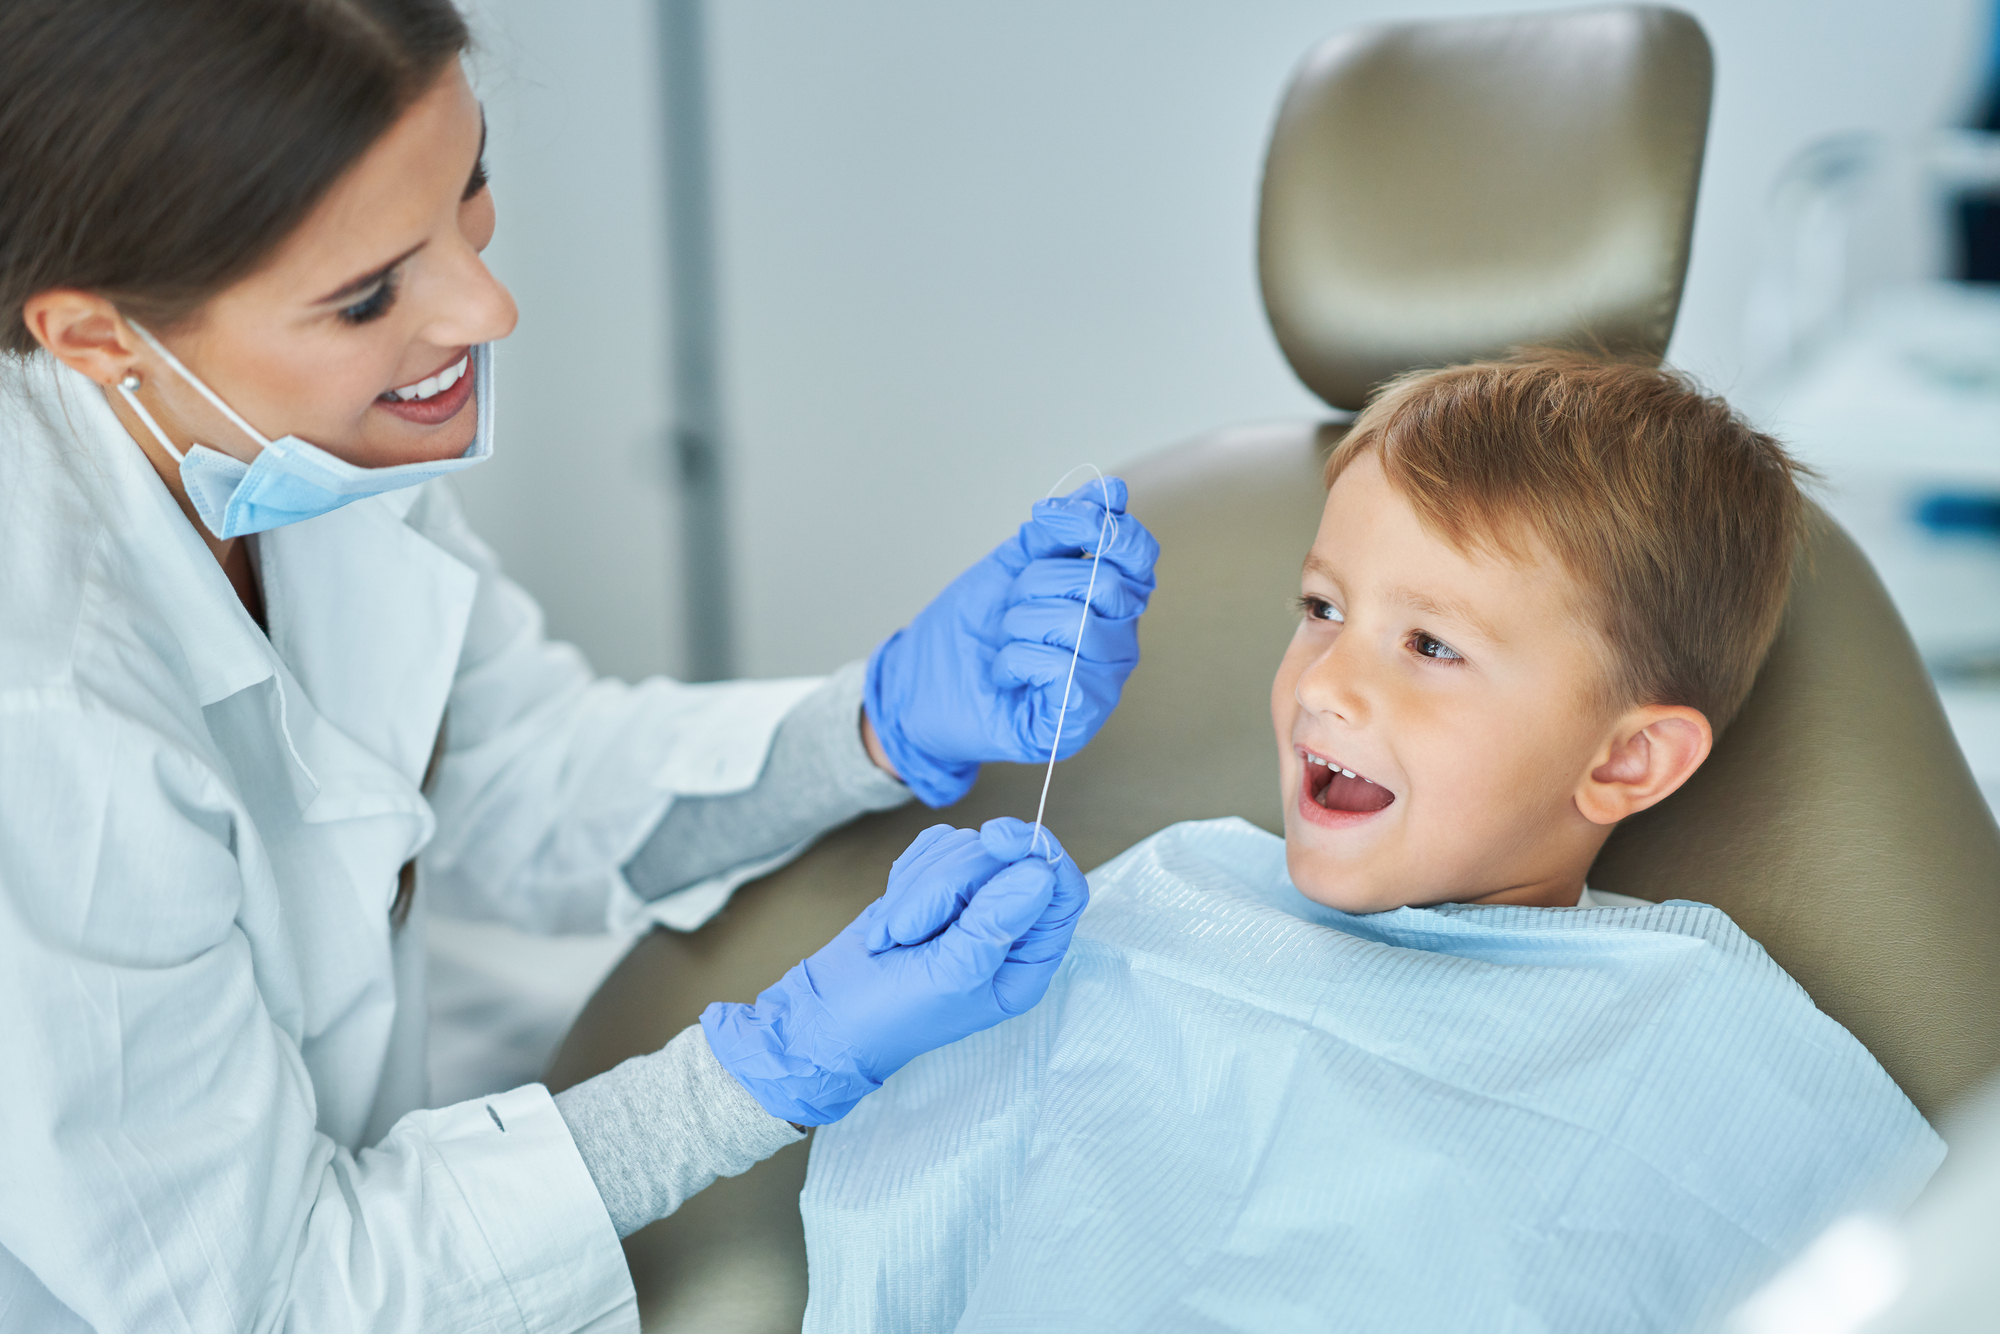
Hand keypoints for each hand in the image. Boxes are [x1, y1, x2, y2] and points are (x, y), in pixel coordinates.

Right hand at [700, 817, 1088, 1124]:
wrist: (825, 1015)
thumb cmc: (891, 1015)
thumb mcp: (950, 976)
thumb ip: (996, 924)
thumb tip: (1041, 874)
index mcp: (1028, 959)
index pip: (1062, 888)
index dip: (1035, 853)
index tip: (995, 839)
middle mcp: (1007, 928)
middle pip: (1003, 860)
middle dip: (947, 884)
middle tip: (909, 930)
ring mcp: (970, 903)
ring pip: (966, 849)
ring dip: (918, 887)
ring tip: (892, 936)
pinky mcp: (936, 885)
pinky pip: (936, 848)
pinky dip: (907, 875)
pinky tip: (891, 916)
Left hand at [864, 479, 1158, 805]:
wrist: (921, 683)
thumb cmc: (971, 628)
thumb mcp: (1014, 564)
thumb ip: (1062, 530)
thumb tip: (1112, 490)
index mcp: (1110, 602)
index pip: (1140, 554)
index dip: (1100, 527)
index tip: (1047, 519)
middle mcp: (1118, 642)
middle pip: (1105, 582)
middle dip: (1038, 582)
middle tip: (1010, 606)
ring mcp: (1103, 684)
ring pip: (1080, 623)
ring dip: (1021, 624)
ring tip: (1005, 643)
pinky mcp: (1079, 720)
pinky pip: (1062, 669)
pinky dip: (1016, 661)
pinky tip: (1006, 675)